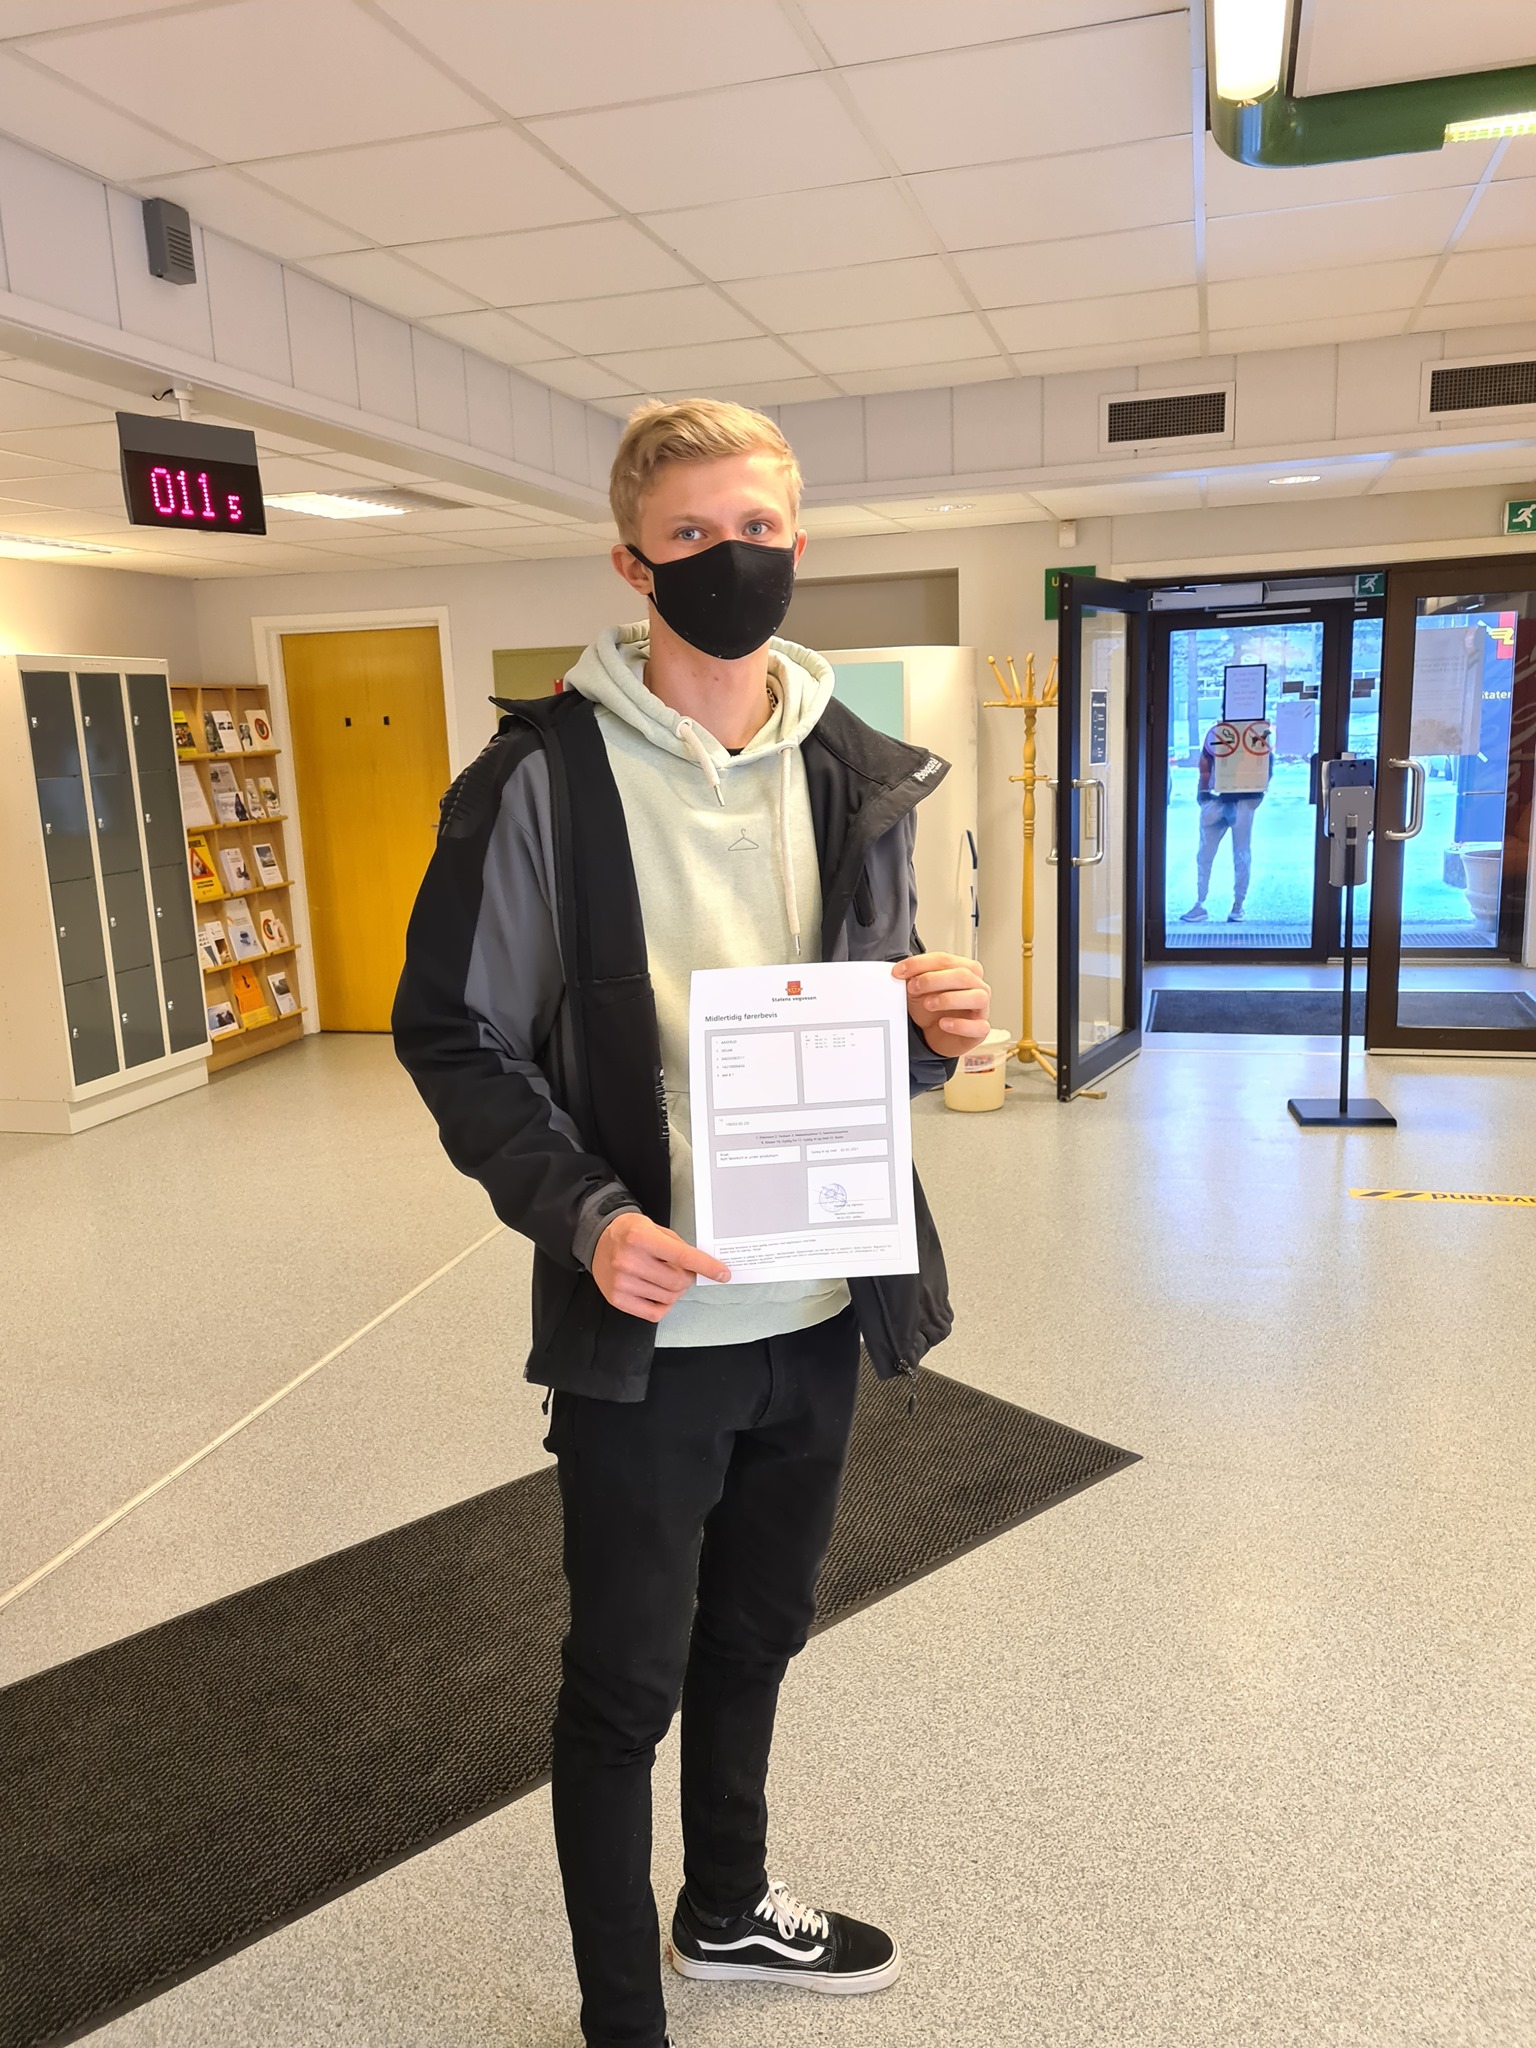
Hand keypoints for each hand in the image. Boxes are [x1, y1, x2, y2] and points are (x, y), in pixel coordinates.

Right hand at [591, 1212, 729, 1322]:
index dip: (706, 1267)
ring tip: (665, 1277)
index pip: (682, 1257)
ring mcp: (621, 1282)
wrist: (598, 1239)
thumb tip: (702, 1267)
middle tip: (683, 1270)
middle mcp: (628, 1261)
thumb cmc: (630, 1233)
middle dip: (688, 1278)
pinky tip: (658, 1291)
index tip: (722, 1274)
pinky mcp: (617, 1299)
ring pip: (668, 1298)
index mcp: (640, 1238)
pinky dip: (664, 1305)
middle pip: (678, 1282)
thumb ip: (677, 1247)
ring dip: (675, 1290)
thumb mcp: (655, 1228)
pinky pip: (653, 1313)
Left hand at [893, 952, 990, 1059]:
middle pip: (963, 975)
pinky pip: (979, 1026)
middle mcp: (977, 987)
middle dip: (933, 979)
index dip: (920, 963)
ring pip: (977, 997)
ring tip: (928, 1004)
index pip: (945, 959)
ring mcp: (982, 1008)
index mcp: (965, 970)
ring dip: (949, 999)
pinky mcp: (980, 1030)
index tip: (900, 971)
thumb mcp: (919, 991)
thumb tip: (902, 970)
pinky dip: (960, 1025)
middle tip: (913, 987)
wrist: (934, 1036)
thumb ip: (914, 977)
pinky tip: (944, 1024)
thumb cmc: (932, 1010)